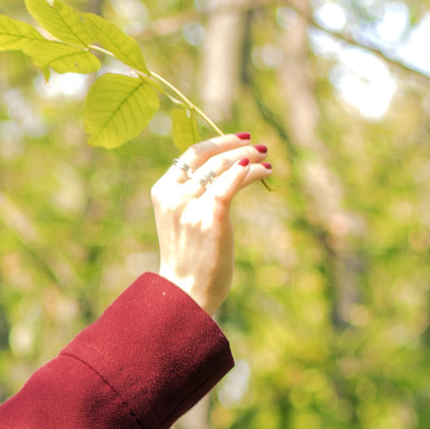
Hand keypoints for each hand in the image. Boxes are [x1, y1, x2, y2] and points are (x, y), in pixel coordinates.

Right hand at [150, 132, 271, 315]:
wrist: (185, 290)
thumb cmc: (187, 256)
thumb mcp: (181, 218)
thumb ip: (191, 193)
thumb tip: (224, 168)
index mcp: (161, 191)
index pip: (191, 154)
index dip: (218, 141)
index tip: (240, 139)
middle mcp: (173, 196)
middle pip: (210, 158)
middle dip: (239, 147)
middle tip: (262, 147)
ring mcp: (191, 207)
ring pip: (224, 168)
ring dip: (250, 159)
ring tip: (268, 160)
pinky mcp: (211, 218)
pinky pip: (232, 184)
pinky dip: (249, 173)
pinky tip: (263, 171)